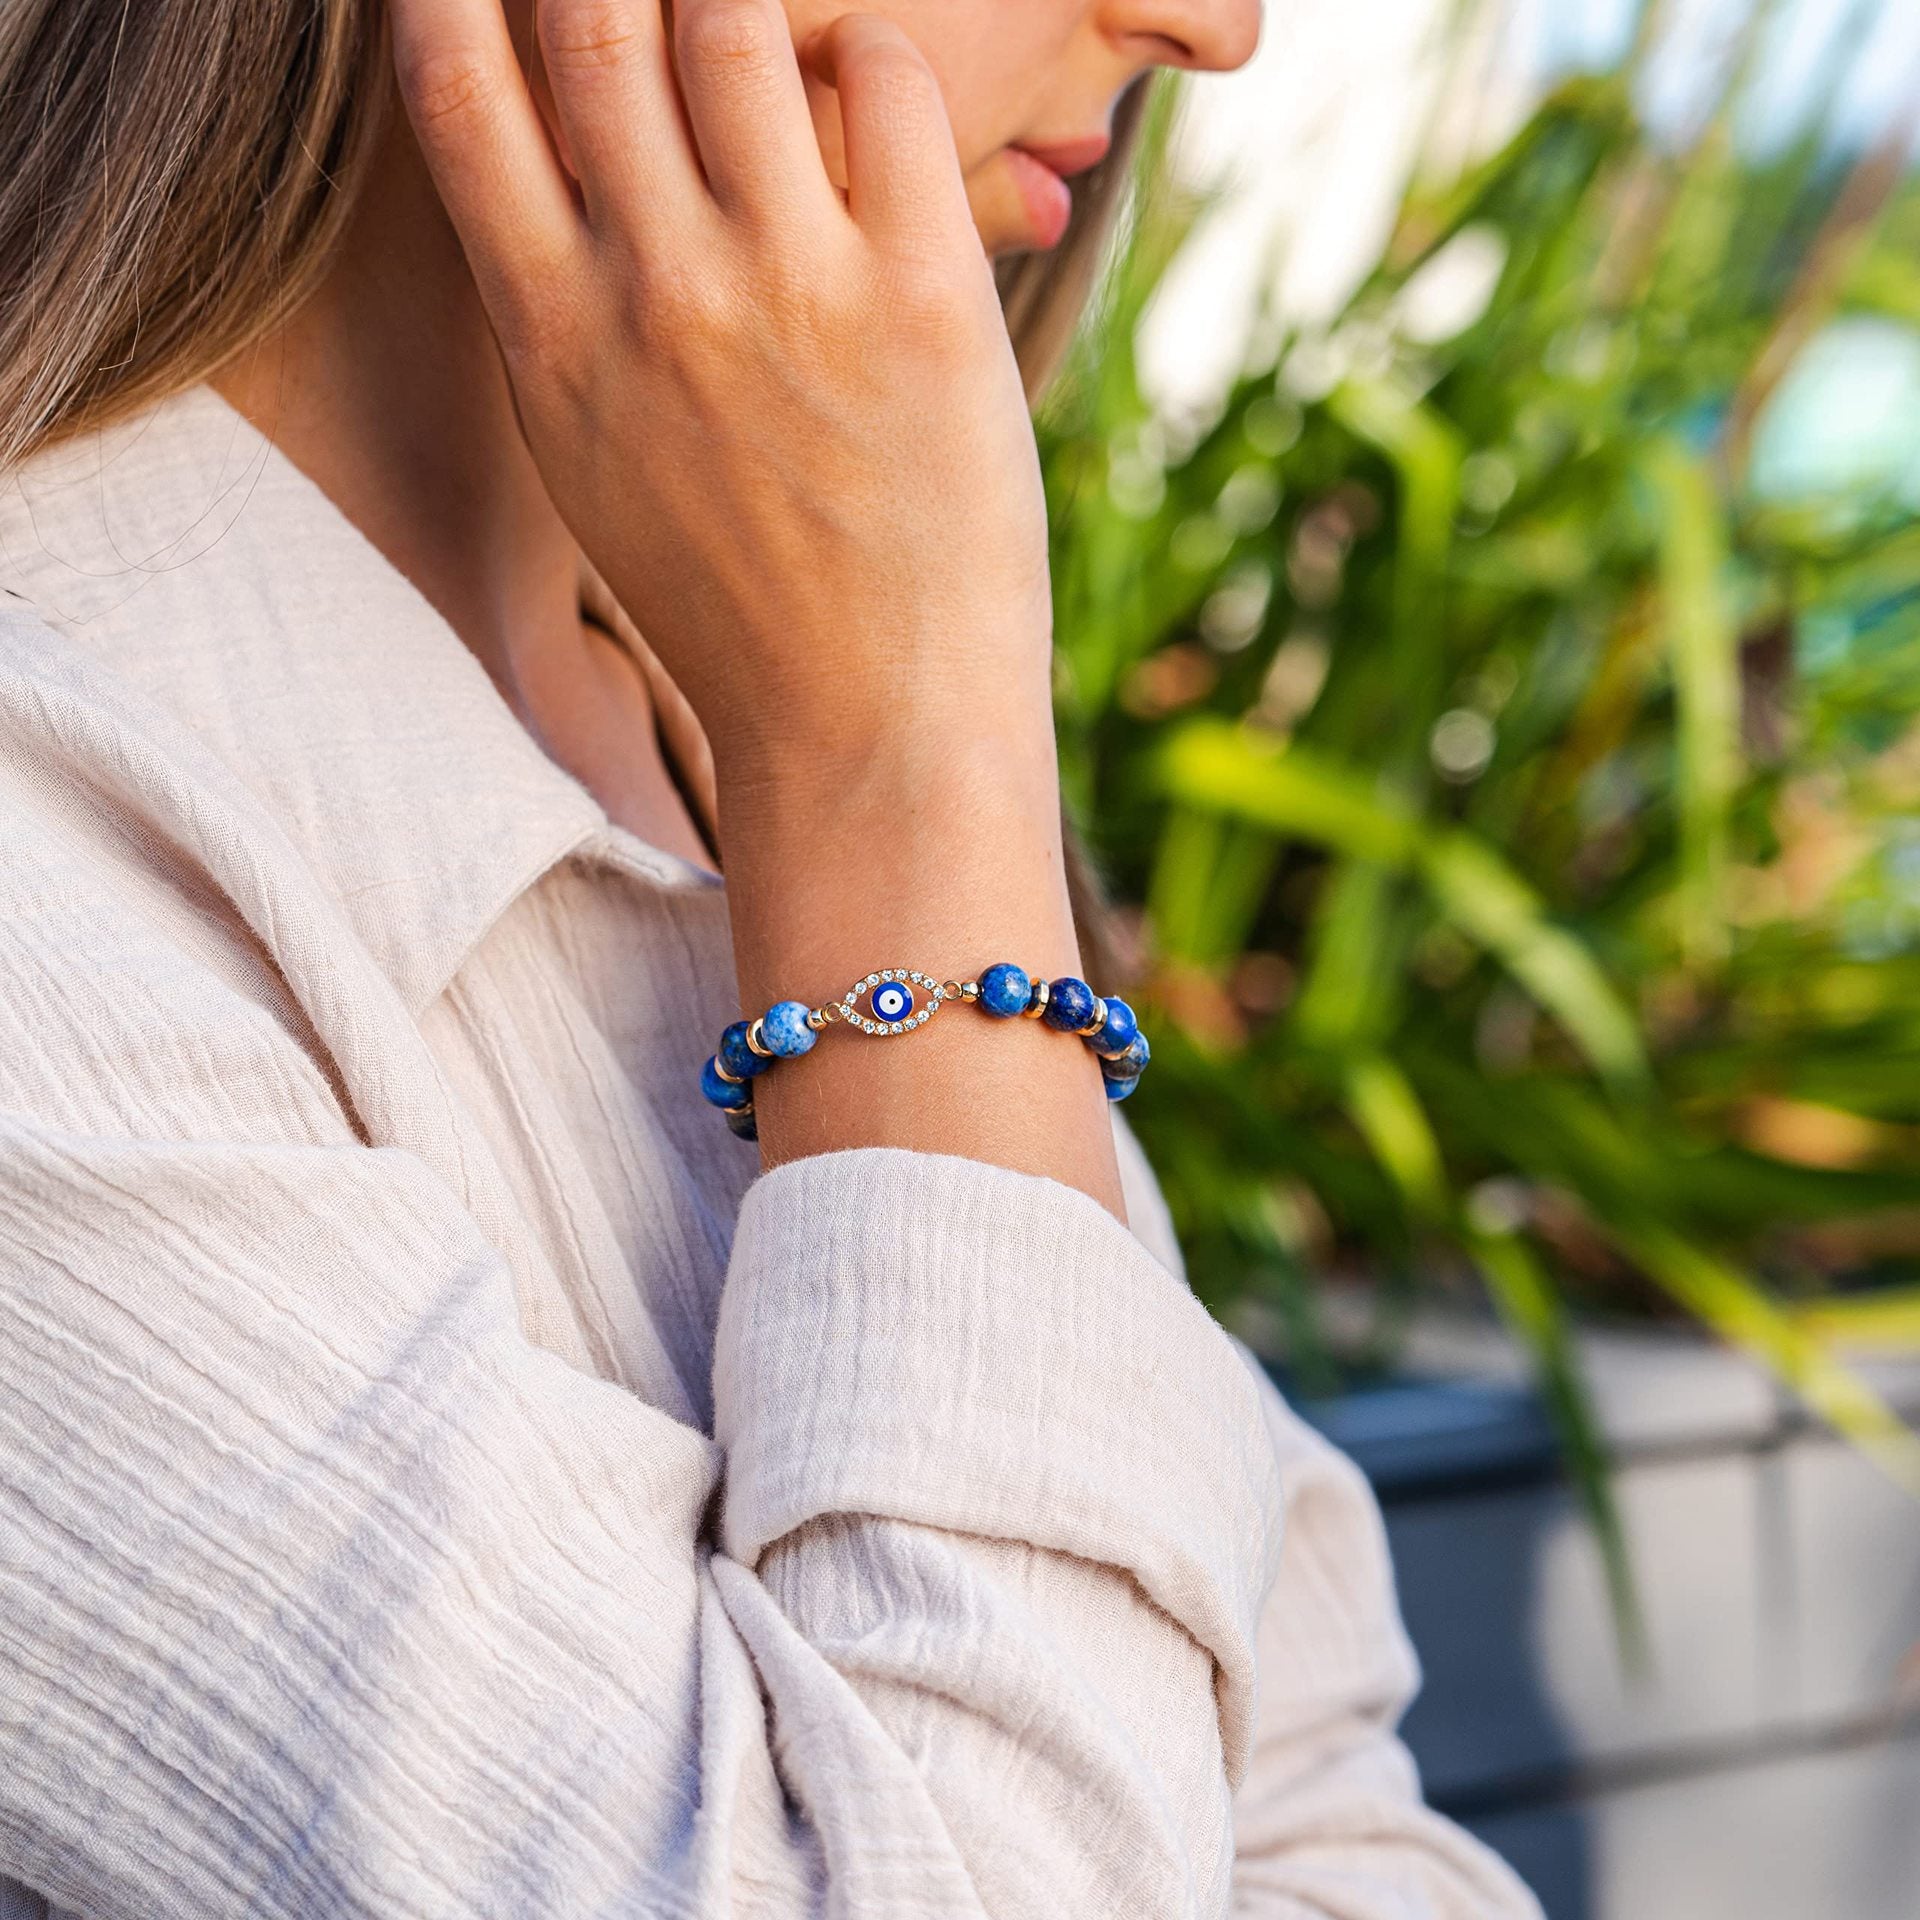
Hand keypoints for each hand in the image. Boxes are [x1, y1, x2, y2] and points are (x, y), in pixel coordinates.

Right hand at [389, 0, 1055, 789]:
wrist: (869, 731)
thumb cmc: (739, 605)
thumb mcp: (600, 467)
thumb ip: (564, 310)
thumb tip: (564, 169)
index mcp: (552, 339)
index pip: (454, 85)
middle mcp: (653, 296)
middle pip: (591, 14)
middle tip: (654, 5)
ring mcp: (787, 292)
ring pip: (735, 15)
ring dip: (748, 5)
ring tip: (777, 56)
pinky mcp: (921, 300)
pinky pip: (886, 81)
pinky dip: (872, 54)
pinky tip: (870, 103)